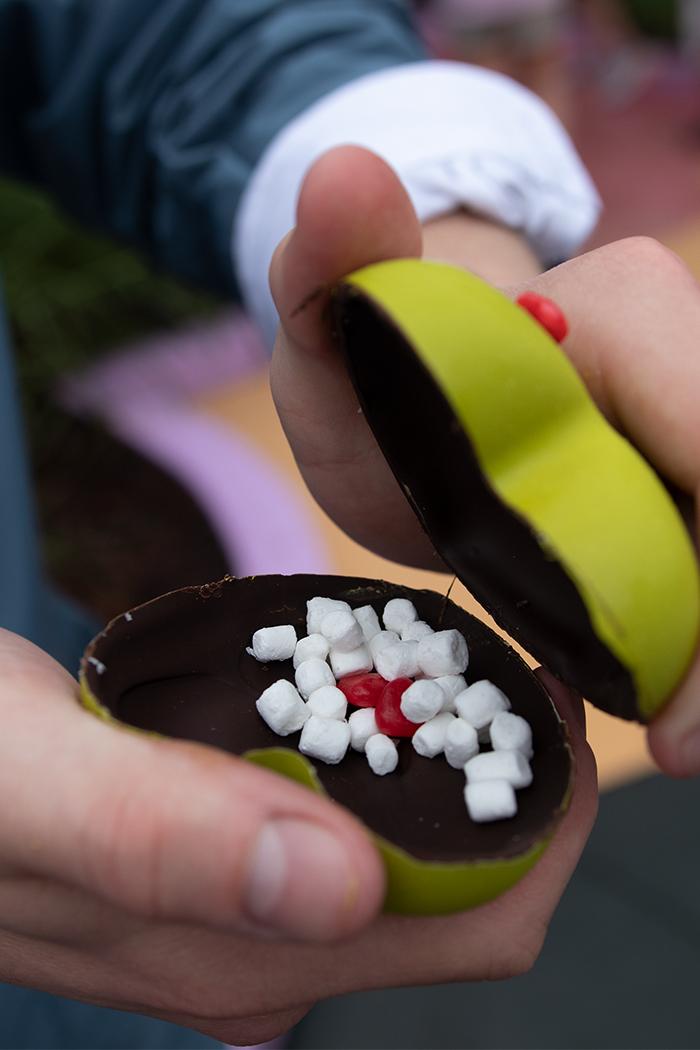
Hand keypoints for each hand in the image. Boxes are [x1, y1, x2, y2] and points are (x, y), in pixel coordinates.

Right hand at [0, 631, 595, 1043]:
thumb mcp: (33, 784)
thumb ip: (163, 839)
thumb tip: (337, 891)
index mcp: (238, 956)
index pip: (479, 922)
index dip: (546, 818)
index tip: (542, 695)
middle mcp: (257, 959)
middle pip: (460, 894)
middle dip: (508, 782)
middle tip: (497, 659)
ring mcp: (238, 922)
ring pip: (407, 861)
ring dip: (445, 768)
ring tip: (442, 664)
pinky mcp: (214, 877)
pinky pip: (344, 830)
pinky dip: (379, 765)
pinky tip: (357, 694)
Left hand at [270, 146, 699, 776]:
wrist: (407, 389)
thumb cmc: (371, 360)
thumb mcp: (334, 325)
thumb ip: (333, 262)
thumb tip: (343, 175)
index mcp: (627, 315)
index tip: (678, 716)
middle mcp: (689, 364)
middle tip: (676, 745)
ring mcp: (692, 429)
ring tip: (669, 735)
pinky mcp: (683, 486)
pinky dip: (697, 638)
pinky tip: (663, 700)